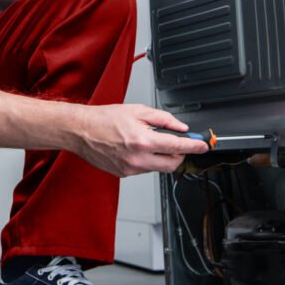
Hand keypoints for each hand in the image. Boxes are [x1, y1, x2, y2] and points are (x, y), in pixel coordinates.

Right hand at [73, 103, 208, 176]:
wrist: (81, 131)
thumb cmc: (104, 119)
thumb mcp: (138, 110)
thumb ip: (163, 119)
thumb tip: (180, 128)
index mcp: (143, 141)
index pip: (178, 147)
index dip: (195, 146)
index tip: (203, 146)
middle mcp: (138, 159)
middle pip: (173, 164)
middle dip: (179, 154)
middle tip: (177, 142)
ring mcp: (131, 169)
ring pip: (158, 167)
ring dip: (161, 156)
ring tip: (147, 141)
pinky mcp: (124, 174)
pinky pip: (144, 169)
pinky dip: (147, 160)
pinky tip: (135, 148)